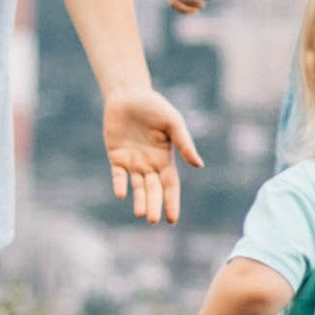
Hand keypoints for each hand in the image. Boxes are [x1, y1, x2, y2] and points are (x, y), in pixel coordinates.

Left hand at [105, 88, 202, 223]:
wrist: (128, 94)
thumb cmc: (154, 106)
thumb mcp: (173, 122)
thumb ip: (184, 143)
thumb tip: (199, 165)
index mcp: (165, 158)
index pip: (170, 185)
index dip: (171, 202)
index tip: (172, 219)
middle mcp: (149, 163)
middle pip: (153, 190)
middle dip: (153, 205)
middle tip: (152, 220)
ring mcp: (132, 161)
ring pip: (137, 187)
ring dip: (139, 200)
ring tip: (140, 213)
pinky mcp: (116, 156)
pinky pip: (118, 175)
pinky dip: (120, 184)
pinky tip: (121, 193)